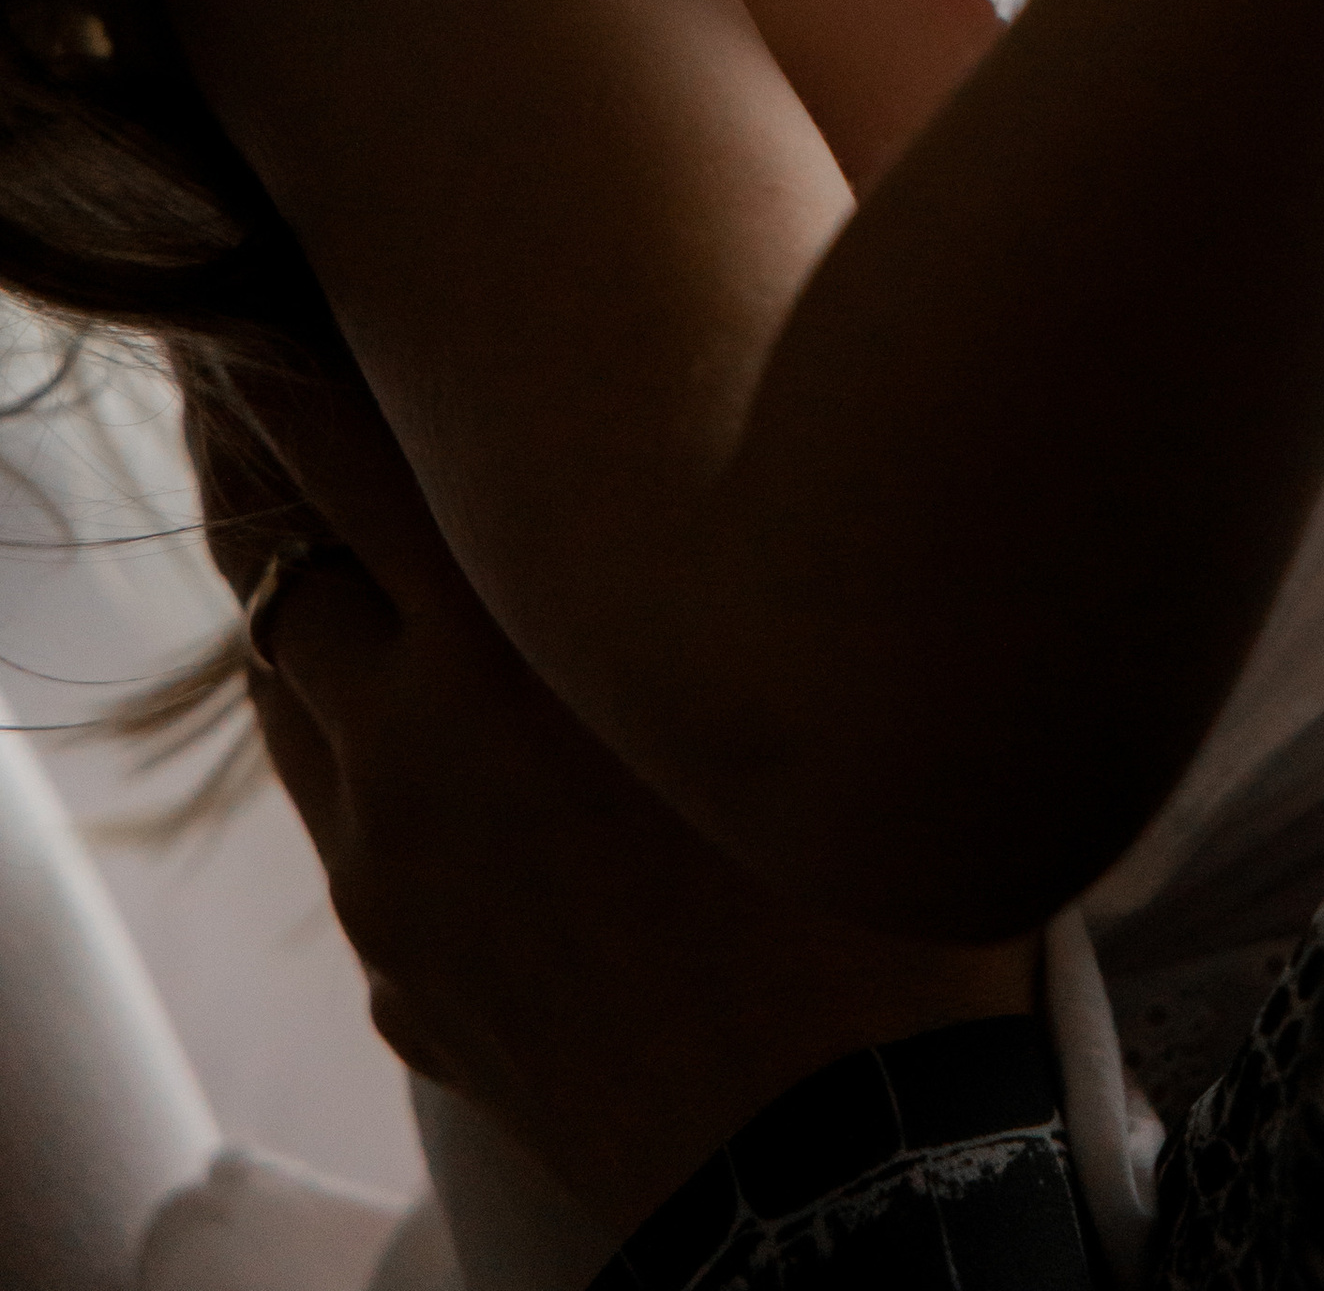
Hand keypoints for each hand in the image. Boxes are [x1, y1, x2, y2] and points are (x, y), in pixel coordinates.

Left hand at [219, 371, 1030, 1235]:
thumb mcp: (808, 662)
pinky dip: (402, 797)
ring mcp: (390, 872)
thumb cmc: (870, 879)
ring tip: (440, 628)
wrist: (830, 1157)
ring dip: (351, 653)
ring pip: (305, 716)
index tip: (360, 326)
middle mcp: (413, 740)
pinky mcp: (404, 980)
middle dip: (320, 512)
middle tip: (389, 470)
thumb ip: (732, 542)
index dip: (322, 369)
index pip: (335, 443)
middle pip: (291, 577)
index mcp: (504, 633)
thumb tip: (762, 437)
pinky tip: (506, 804)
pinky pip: (365, 847)